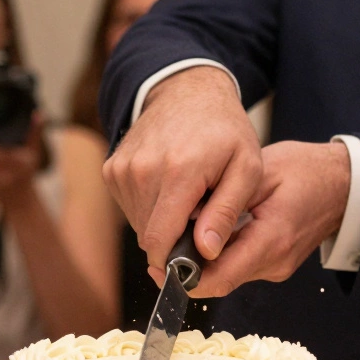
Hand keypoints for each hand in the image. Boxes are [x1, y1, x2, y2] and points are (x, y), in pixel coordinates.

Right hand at [102, 66, 262, 269]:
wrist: (188, 92)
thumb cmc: (225, 132)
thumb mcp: (247, 168)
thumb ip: (227, 212)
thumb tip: (207, 251)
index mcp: (178, 172)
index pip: (160, 240)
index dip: (175, 263)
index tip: (193, 267)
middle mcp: (142, 171)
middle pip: (149, 238)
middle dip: (175, 240)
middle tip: (201, 221)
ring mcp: (122, 170)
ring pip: (139, 226)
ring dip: (163, 223)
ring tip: (188, 199)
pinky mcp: (112, 170)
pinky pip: (131, 209)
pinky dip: (151, 208)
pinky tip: (170, 189)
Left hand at [170, 140, 349, 296]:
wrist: (342, 183)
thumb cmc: (305, 170)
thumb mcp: (262, 173)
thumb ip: (226, 203)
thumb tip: (186, 222)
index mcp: (273, 239)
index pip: (220, 277)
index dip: (185, 278)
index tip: (158, 266)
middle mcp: (275, 263)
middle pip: (220, 280)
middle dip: (188, 269)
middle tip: (161, 248)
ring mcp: (276, 267)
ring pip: (227, 274)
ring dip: (203, 261)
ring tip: (181, 235)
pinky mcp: (274, 264)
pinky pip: (239, 266)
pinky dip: (219, 255)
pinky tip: (208, 233)